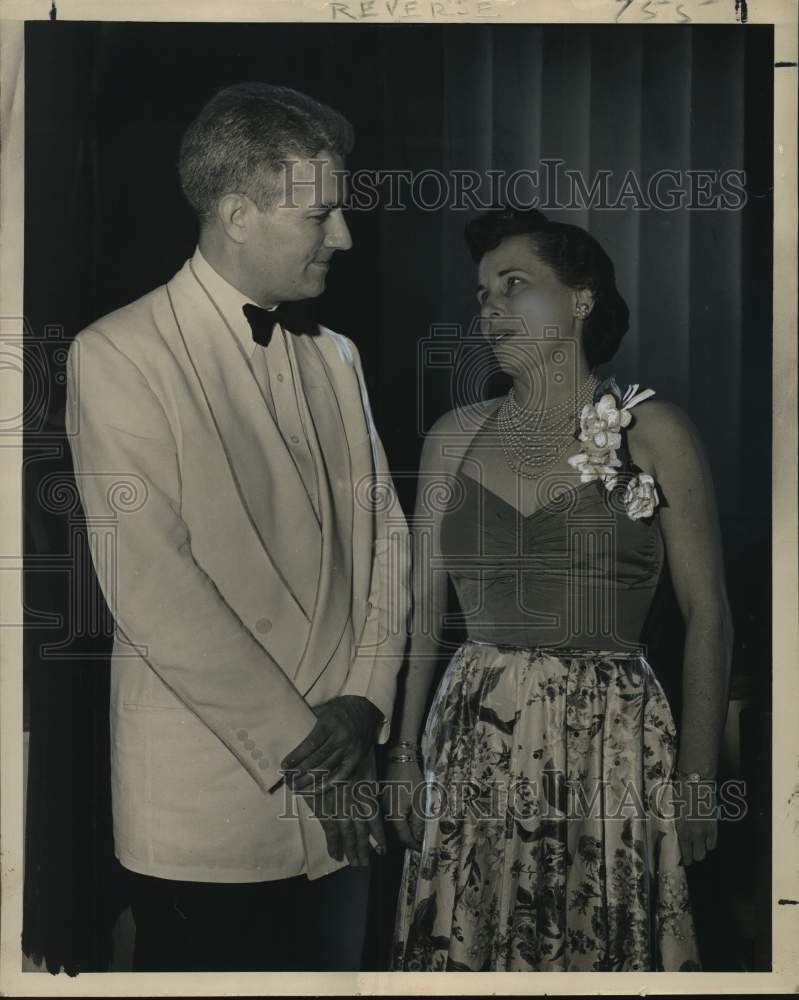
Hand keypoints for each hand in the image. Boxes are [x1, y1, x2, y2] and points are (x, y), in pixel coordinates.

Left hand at [281, 695, 381, 792]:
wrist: (368, 707)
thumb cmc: (341, 708)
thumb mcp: (324, 709)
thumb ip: (310, 723)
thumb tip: (290, 738)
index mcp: (330, 724)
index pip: (310, 745)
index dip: (296, 757)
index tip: (284, 765)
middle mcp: (341, 738)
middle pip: (316, 759)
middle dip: (299, 772)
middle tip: (286, 779)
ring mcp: (350, 749)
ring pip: (326, 769)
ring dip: (309, 780)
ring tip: (295, 787)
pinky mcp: (357, 758)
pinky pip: (341, 776)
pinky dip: (326, 784)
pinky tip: (313, 790)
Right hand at [307, 749, 385, 866]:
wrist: (324, 750)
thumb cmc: (345, 756)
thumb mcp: (362, 768)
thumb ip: (367, 785)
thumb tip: (374, 796)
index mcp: (365, 791)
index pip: (374, 818)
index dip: (379, 835)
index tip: (383, 850)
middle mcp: (354, 800)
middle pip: (361, 830)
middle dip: (363, 848)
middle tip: (365, 863)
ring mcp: (339, 805)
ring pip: (348, 833)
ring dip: (351, 850)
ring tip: (355, 863)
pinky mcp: (324, 807)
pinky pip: (330, 830)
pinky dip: (333, 843)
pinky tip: (335, 855)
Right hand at [383, 759, 425, 851]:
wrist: (399, 759)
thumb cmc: (412, 779)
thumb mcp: (419, 800)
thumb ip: (417, 821)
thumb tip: (417, 838)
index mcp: (394, 814)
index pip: (403, 836)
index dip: (413, 844)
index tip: (420, 849)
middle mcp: (384, 813)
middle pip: (394, 833)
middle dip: (406, 840)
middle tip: (417, 843)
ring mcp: (381, 806)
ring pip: (390, 826)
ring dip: (401, 832)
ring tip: (412, 833)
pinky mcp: (381, 800)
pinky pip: (388, 816)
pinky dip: (396, 822)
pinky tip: (404, 820)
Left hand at [674, 777, 718, 865]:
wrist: (696, 782)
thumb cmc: (680, 792)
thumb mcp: (675, 810)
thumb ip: (679, 824)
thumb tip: (681, 832)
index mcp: (681, 829)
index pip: (685, 851)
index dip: (686, 858)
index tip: (686, 861)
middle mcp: (694, 833)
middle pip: (698, 856)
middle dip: (695, 856)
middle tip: (693, 854)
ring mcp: (705, 830)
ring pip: (706, 851)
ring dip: (703, 850)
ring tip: (700, 847)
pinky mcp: (714, 825)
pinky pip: (714, 842)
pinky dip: (710, 843)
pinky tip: (708, 842)